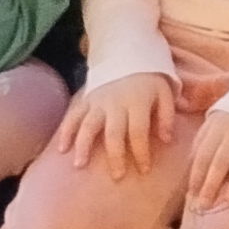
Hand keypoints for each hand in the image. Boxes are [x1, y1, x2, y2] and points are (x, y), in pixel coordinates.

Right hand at [53, 72, 175, 179]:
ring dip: (84, 145)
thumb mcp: (165, 91)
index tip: (144, 171)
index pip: (139, 131)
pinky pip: (73, 116)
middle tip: (117, 177)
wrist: (126, 52)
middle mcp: (116, 104)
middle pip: (114, 133)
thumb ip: (167, 115)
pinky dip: (66, 131)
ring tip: (79, 165)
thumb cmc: (149, 79)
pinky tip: (62, 149)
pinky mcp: (85, 99)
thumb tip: (166, 140)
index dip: (141, 152)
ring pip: (89, 125)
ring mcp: (98, 102)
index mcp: (138, 102)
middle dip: (115, 156)